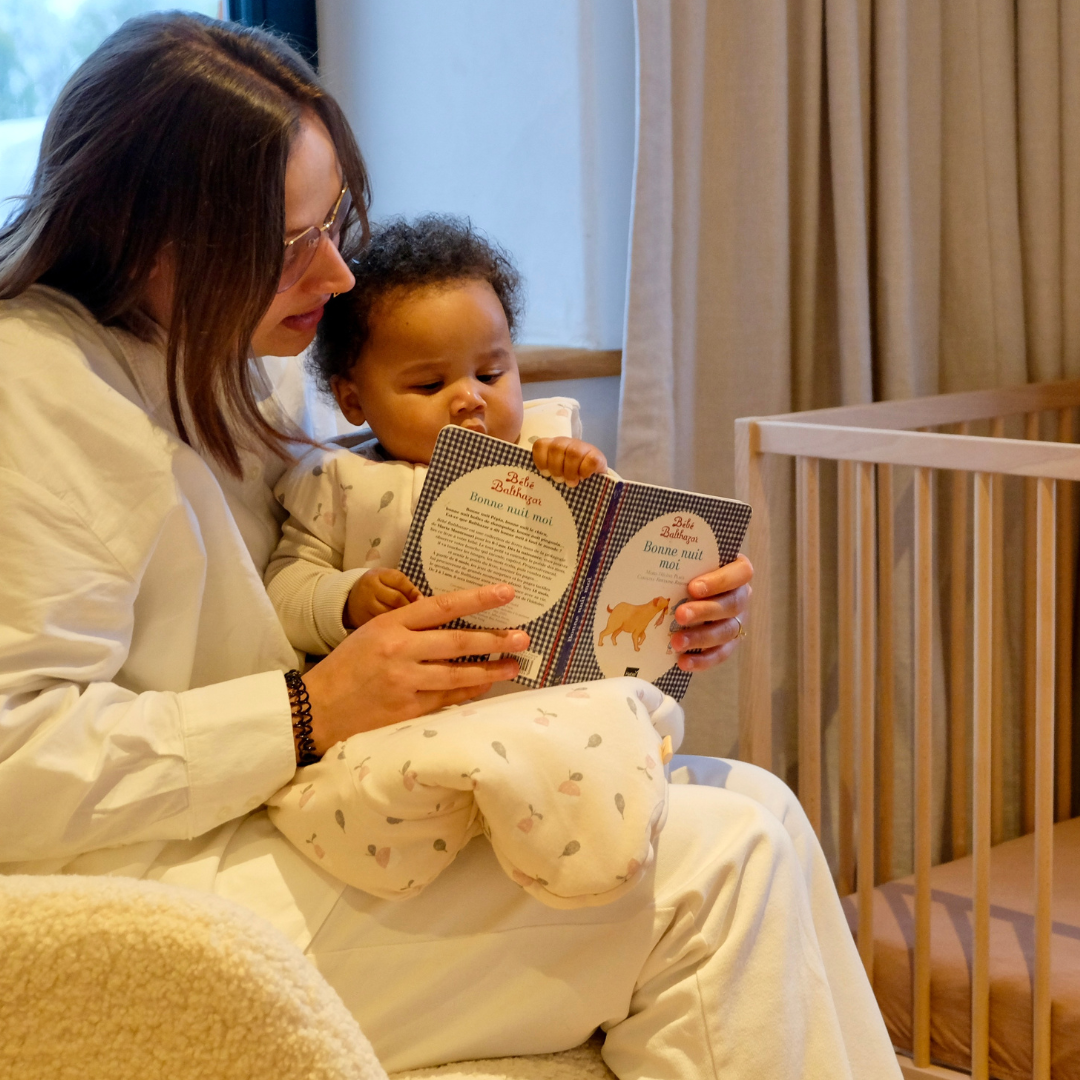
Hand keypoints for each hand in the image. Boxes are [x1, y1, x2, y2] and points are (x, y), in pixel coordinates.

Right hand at [301, 583, 528, 752]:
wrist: (316, 708)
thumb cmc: (347, 666)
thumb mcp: (372, 632)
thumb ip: (409, 626)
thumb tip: (453, 619)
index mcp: (390, 624)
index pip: (442, 606)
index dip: (477, 598)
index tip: (506, 592)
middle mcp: (399, 651)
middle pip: (458, 642)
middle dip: (494, 639)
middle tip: (523, 636)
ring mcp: (404, 683)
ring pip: (458, 675)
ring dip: (490, 671)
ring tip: (514, 665)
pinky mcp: (406, 711)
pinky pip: (447, 700)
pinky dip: (469, 692)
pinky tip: (486, 687)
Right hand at [345, 568, 421, 628]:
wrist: (350, 601)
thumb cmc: (376, 588)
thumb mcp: (387, 580)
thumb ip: (404, 586)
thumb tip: (422, 600)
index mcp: (375, 575)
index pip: (399, 581)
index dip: (413, 591)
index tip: (422, 600)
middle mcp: (368, 589)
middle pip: (397, 599)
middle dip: (411, 606)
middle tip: (420, 613)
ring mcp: (364, 606)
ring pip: (391, 614)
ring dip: (405, 619)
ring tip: (412, 622)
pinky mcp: (362, 622)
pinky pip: (383, 626)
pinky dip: (395, 628)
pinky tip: (400, 629)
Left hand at [532, 437, 606, 486]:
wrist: (595, 475)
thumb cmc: (570, 475)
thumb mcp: (556, 472)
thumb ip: (547, 472)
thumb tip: (538, 481)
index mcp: (553, 445)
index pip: (540, 445)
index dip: (540, 460)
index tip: (545, 474)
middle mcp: (566, 443)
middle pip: (556, 448)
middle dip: (556, 468)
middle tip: (559, 480)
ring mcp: (582, 446)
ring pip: (573, 453)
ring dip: (570, 471)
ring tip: (571, 482)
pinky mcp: (596, 455)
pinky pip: (589, 460)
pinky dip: (584, 471)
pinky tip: (583, 477)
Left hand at [668, 555, 752, 671]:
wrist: (679, 591)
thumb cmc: (680, 568)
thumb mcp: (679, 556)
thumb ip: (671, 550)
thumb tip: (638, 536)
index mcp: (735, 569)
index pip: (741, 572)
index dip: (720, 580)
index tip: (693, 587)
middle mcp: (740, 595)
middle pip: (732, 604)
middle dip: (705, 611)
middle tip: (680, 615)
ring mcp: (736, 621)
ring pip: (726, 632)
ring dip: (700, 638)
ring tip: (676, 642)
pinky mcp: (727, 643)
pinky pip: (720, 654)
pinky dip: (702, 661)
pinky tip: (682, 661)